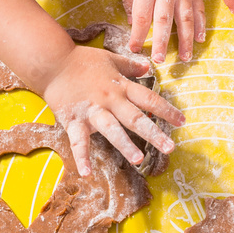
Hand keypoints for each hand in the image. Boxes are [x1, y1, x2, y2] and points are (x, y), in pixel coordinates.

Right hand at [41, 44, 185, 176]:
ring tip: (139, 160)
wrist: (51, 61)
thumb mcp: (109, 58)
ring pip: (112, 130)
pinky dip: (82, 157)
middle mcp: (110, 100)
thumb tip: (148, 66)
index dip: (166, 110)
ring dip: (125, 145)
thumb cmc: (80, 60)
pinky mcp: (74, 120)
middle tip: (170, 148)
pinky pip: (78, 141)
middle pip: (135, 118)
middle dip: (154, 134)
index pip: (148, 99)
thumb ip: (130, 65)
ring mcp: (92, 111)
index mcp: (120, 87)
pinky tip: (87, 173)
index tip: (182, 122)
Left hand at [122, 0, 205, 63]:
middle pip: (163, 21)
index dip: (137, 34)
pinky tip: (200, 40)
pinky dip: (201, 26)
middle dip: (161, 42)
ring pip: (185, 19)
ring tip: (184, 58)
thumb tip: (130, 21)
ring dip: (184, 40)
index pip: (140, 16)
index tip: (134, 49)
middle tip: (159, 60)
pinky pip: (199, 11)